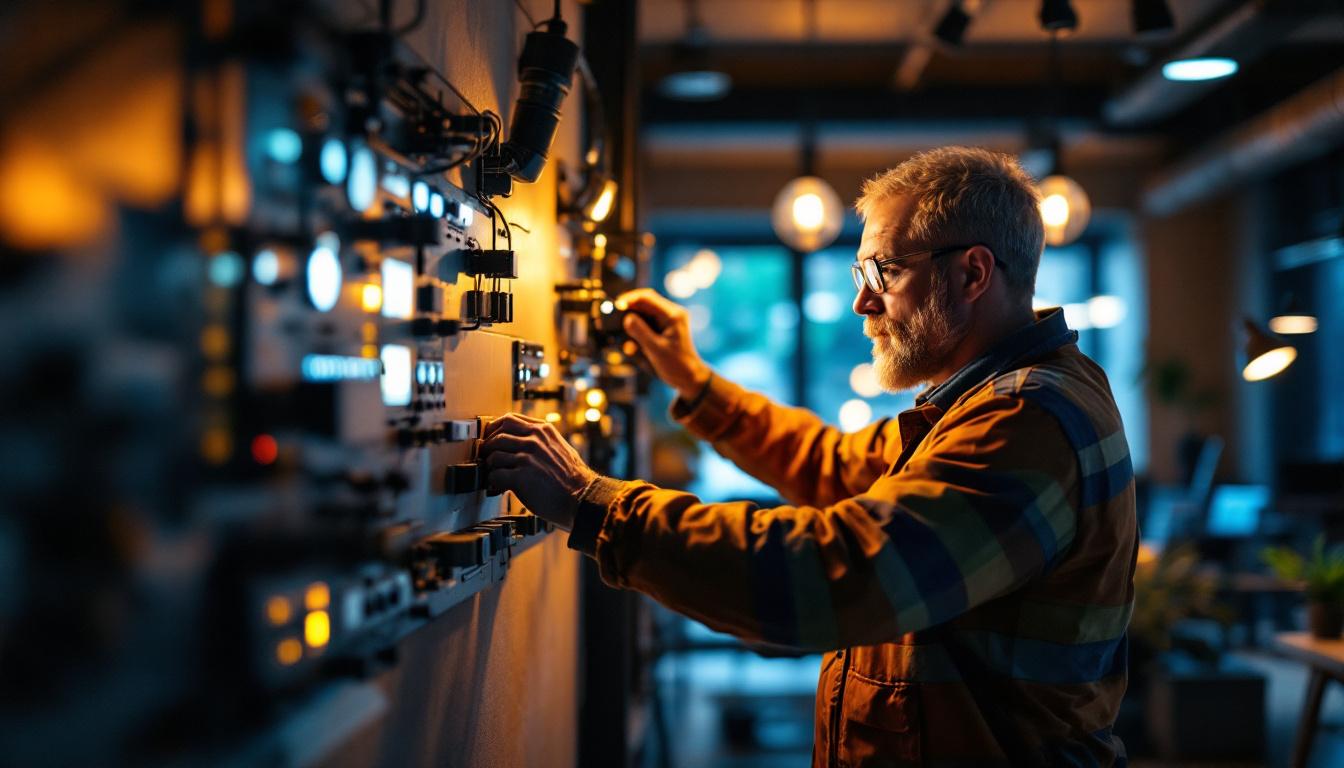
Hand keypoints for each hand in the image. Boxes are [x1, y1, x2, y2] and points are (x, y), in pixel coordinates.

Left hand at [479, 412, 597, 530]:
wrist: (582, 498)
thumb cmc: (573, 478)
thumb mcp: (560, 447)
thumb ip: (542, 441)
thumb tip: (523, 440)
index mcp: (543, 430)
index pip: (509, 419)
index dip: (495, 428)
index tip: (491, 437)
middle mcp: (534, 440)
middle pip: (497, 435)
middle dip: (488, 447)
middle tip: (487, 457)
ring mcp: (527, 458)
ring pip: (493, 455)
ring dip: (491, 466)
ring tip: (495, 473)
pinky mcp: (520, 477)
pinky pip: (495, 474)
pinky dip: (493, 481)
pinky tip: (499, 486)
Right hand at [615, 288, 710, 399]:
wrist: (690, 377)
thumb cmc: (676, 365)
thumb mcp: (655, 349)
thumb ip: (640, 332)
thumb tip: (626, 318)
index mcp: (673, 315)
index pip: (647, 298)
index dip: (629, 299)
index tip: (615, 306)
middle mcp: (672, 313)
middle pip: (645, 302)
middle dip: (628, 309)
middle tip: (613, 317)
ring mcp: (669, 320)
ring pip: (644, 312)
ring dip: (632, 320)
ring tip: (621, 331)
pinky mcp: (665, 327)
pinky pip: (647, 322)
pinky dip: (637, 329)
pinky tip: (631, 343)